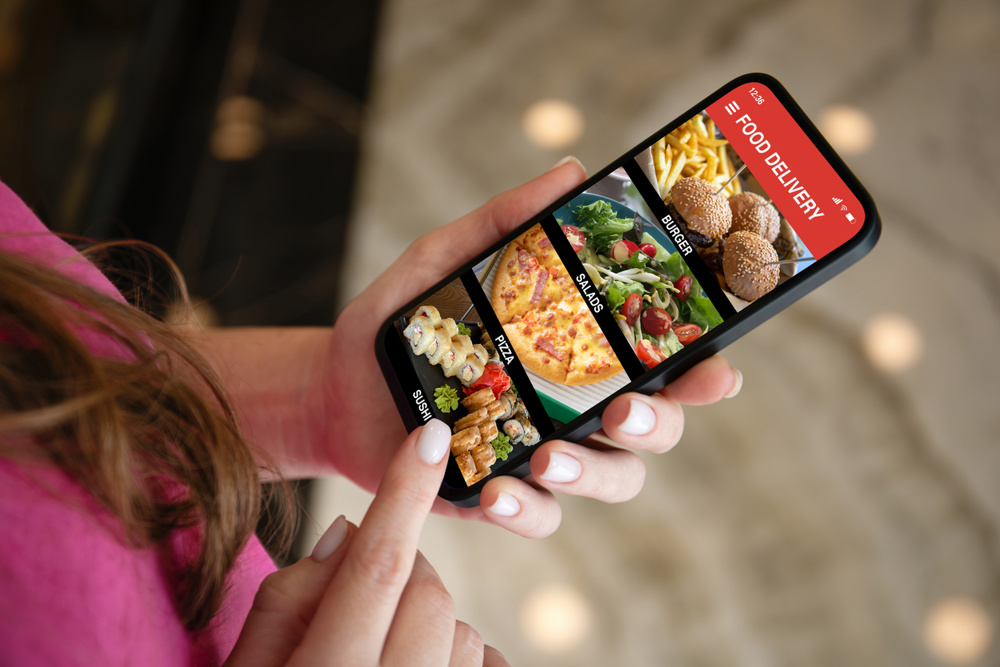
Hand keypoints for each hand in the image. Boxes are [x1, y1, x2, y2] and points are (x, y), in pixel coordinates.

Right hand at [225, 420, 508, 665]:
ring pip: (461, 629)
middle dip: (402, 569)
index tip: (425, 436)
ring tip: (379, 650)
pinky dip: (456, 654)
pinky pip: (484, 663)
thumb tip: (349, 533)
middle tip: (364, 586)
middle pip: (429, 592)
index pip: (377, 567)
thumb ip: (289, 599)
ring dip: (428, 620)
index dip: (402, 494)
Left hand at [322, 159, 742, 535]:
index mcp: (580, 351)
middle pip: (656, 427)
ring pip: (612, 479)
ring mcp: (545, 455)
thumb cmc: (400, 324)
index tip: (716, 367)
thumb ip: (502, 222)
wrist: (334, 388)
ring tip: (549, 456)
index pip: (660, 361)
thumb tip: (571, 170)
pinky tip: (496, 491)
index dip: (700, 368)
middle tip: (622, 410)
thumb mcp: (441, 261)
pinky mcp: (503, 495)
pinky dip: (528, 509)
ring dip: (594, 472)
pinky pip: (541, 516)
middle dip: (657, 423)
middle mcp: (577, 406)